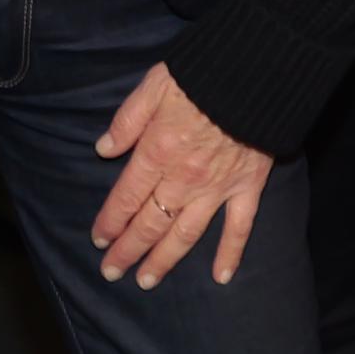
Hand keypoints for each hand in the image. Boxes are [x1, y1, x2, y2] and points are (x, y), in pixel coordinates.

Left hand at [92, 64, 269, 290]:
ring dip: (164, 260)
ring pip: (186, 234)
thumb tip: (102, 150)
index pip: (127, 197)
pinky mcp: (248, 187)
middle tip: (112, 273)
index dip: (110, 222)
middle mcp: (184, 178)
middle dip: (129, 250)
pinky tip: (221, 277)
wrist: (255, 72)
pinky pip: (239, 228)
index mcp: (157, 152)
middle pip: (151, 223)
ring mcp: (217, 187)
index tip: (98, 241)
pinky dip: (230, 254)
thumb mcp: (153, 86)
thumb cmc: (201, 75)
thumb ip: (127, 121)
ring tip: (146, 281)